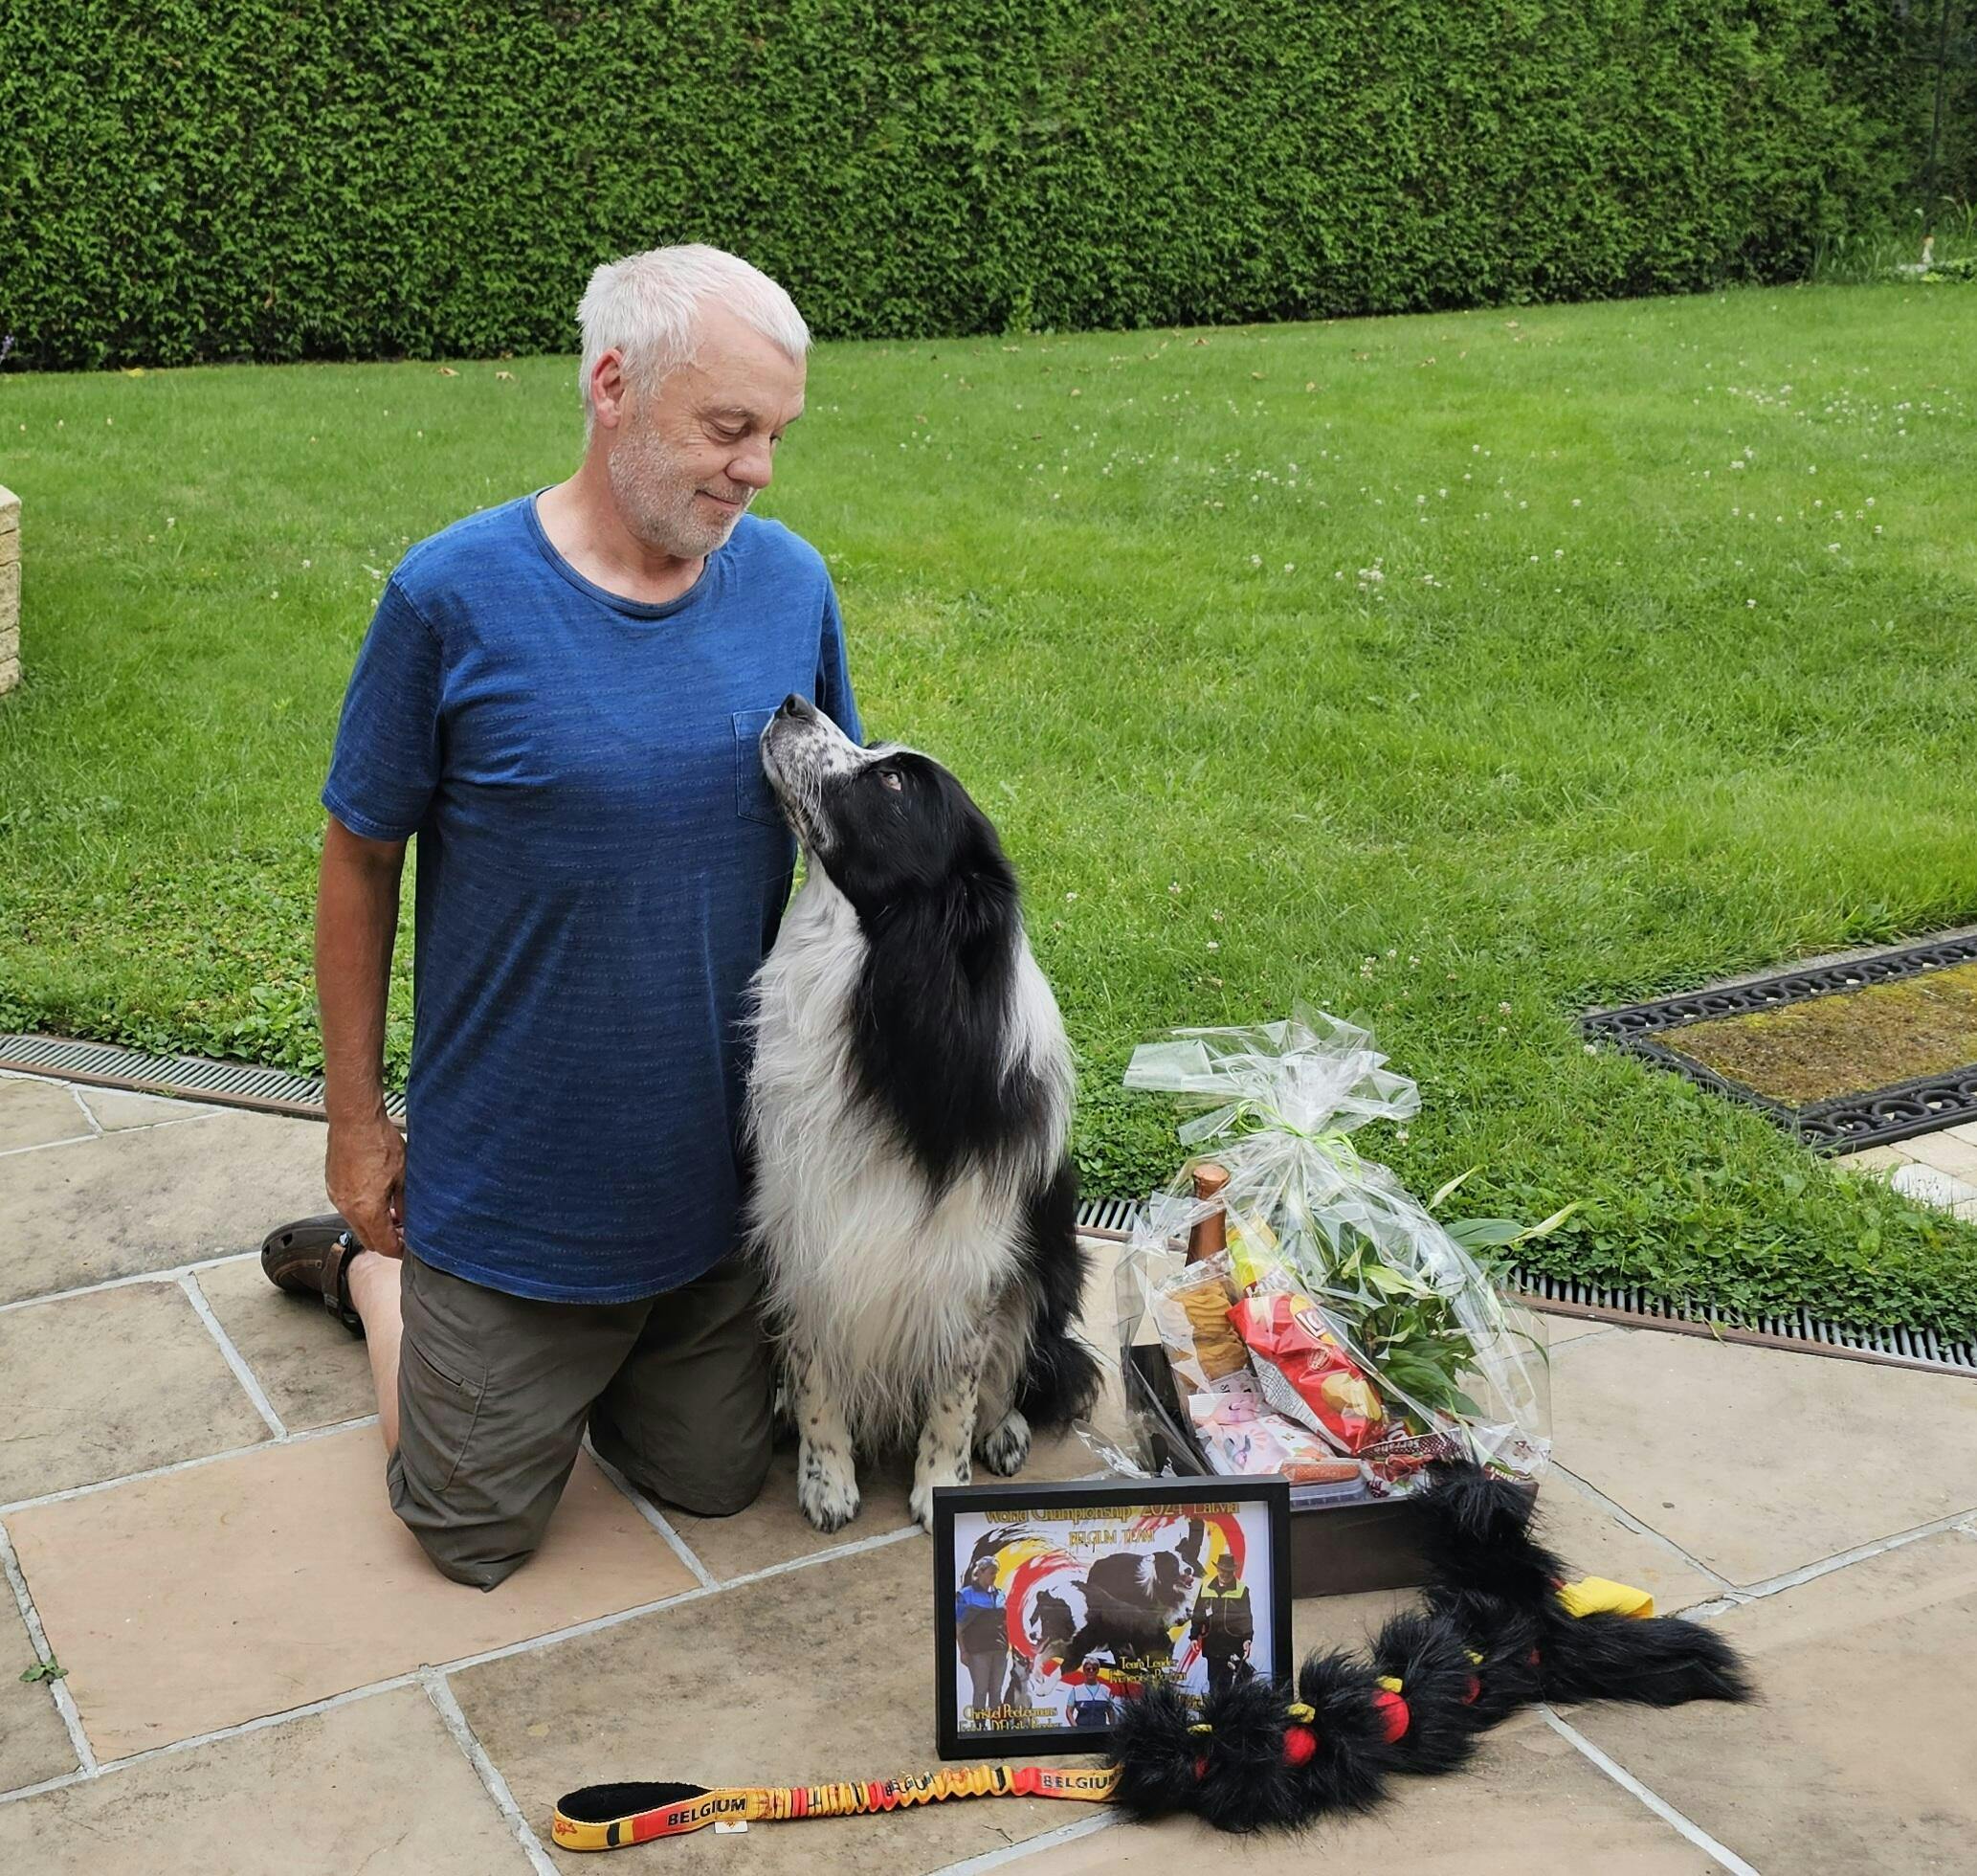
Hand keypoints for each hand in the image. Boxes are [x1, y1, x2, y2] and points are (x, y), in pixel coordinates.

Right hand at [326, 1106, 405, 1257]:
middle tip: (404, 1233)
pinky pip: (347, 1208)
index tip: (409, 1250)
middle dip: (386, 1241)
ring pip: (356, 1224)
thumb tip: (410, 1223)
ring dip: (374, 1225)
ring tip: (393, 1212)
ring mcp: (336, 1197)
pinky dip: (362, 1211)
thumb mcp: (404, 1176)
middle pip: (367, 1239)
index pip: (383, 1245)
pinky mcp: (332, 1186)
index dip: (398, 1251)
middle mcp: (347, 1208)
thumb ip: (406, 1205)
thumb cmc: (380, 1143)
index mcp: (366, 1210)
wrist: (354, 1120)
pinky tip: (377, 1197)